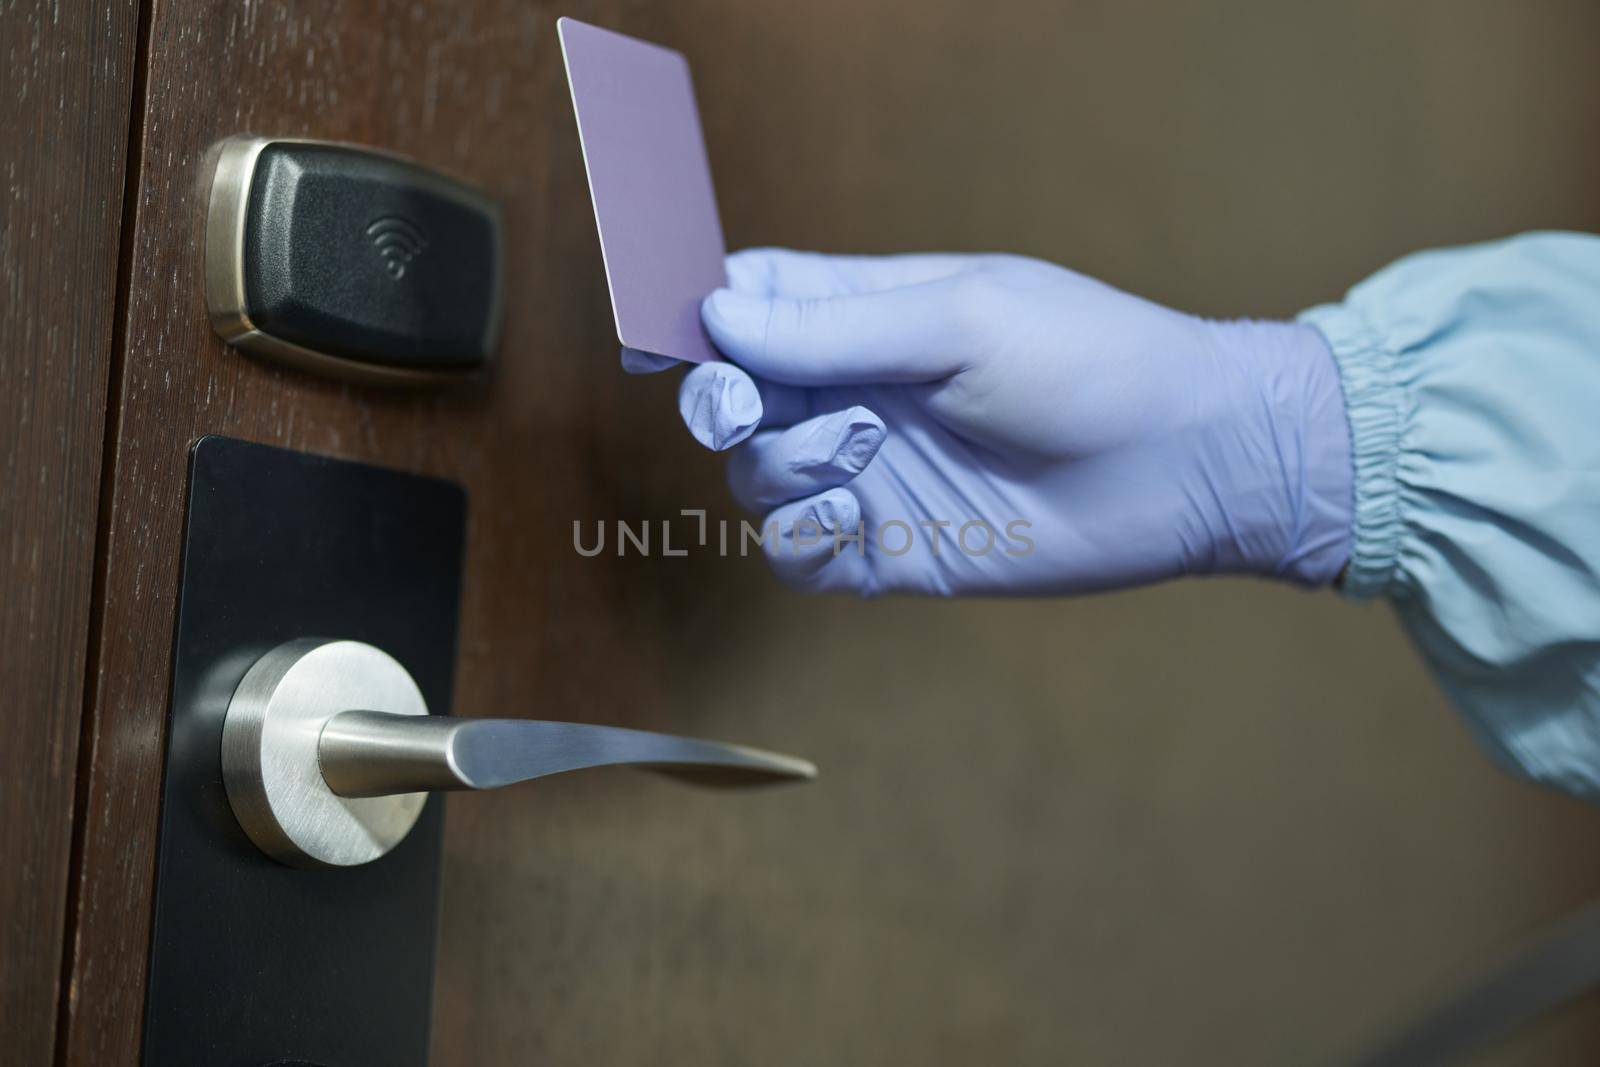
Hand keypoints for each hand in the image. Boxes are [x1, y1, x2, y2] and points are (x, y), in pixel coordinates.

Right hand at [663, 248, 1351, 595]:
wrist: (1184, 465)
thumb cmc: (1090, 362)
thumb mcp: (960, 320)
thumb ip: (836, 327)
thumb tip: (719, 316)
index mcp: (869, 315)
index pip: (751, 302)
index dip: (700, 315)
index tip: (670, 335)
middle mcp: (858, 393)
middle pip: (734, 396)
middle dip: (728, 401)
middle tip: (752, 406)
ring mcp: (871, 475)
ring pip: (756, 478)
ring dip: (782, 467)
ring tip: (859, 456)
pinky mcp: (889, 550)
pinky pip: (797, 555)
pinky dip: (800, 540)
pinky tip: (851, 519)